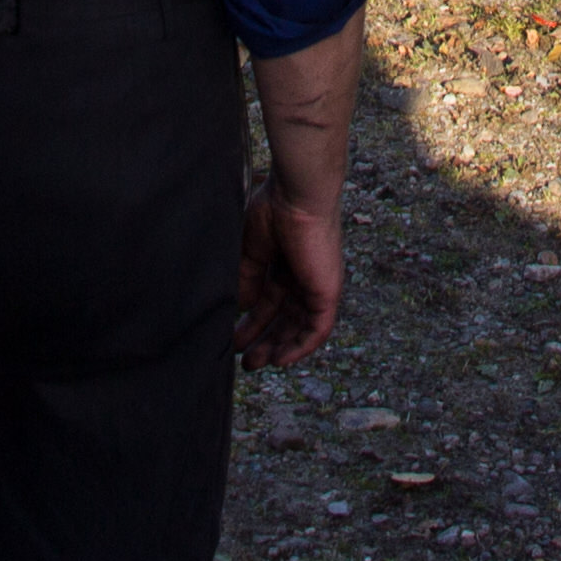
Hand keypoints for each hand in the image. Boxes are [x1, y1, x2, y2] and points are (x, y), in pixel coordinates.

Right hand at [237, 187, 344, 364]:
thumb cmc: (273, 211)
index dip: (252, 322)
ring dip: (278, 347)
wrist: (297, 196)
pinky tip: (280, 360)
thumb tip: (241, 308)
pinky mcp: (327, 292)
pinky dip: (301, 346)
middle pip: (284, 318)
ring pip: (300, 327)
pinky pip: (318, 328)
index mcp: (285, 264)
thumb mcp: (251, 251)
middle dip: (264, 340)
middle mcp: (303, 277)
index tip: (233, 338)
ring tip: (255, 363)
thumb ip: (247, 280)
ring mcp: (317, 285)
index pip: (270, 301)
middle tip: (244, 361)